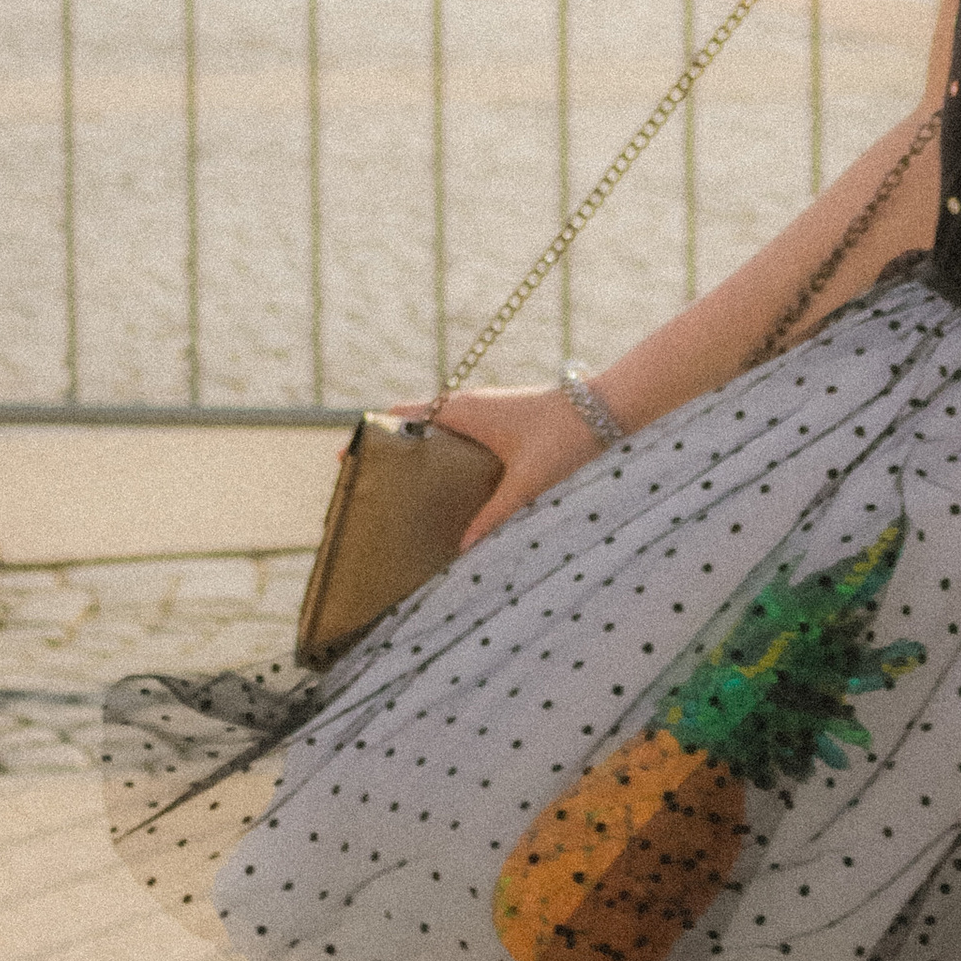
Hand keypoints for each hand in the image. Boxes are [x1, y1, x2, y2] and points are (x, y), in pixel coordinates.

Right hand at [390, 385, 604, 548]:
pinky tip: (453, 500)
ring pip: (441, 439)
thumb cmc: (570, 436)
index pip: (403, 416)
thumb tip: (463, 552)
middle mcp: (471, 408)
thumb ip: (495, 516)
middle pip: (417, 430)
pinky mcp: (506, 429)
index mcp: (464, 410)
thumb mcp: (529, 482)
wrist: (614, 409)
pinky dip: (449, 467)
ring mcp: (489, 417)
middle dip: (395, 458)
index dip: (374, 436)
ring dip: (423, 464)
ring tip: (405, 504)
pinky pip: (464, 446)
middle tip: (372, 493)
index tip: (346, 460)